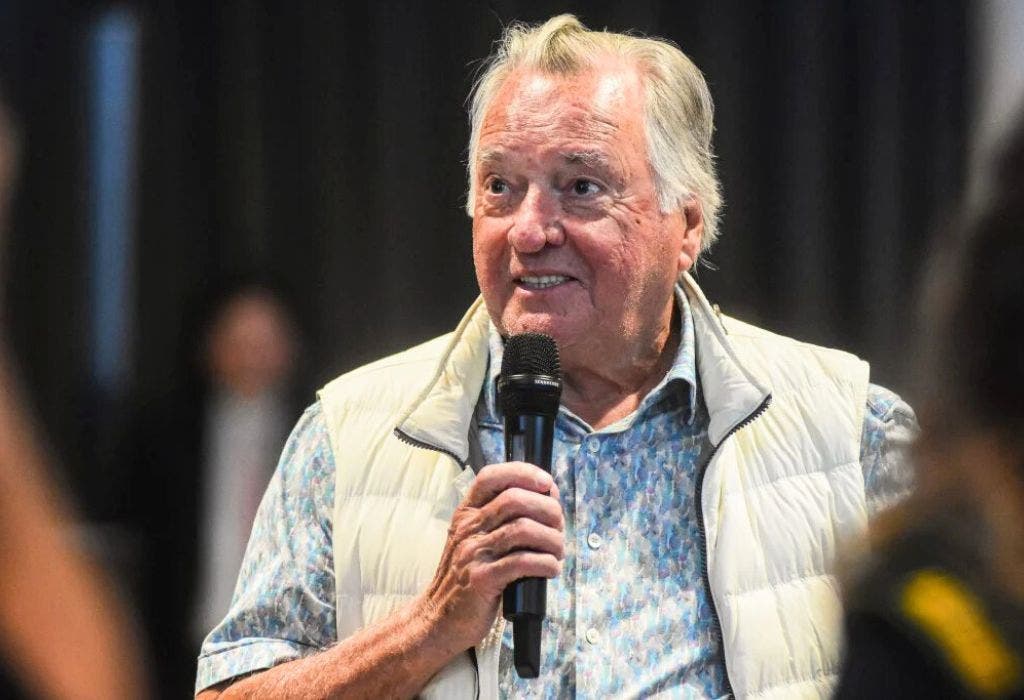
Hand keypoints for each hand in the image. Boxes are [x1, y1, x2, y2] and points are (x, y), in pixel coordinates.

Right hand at [417, 461, 563, 651]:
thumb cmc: (464, 579)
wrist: (437, 619)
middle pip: (515, 500)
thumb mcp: (473, 540)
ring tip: (558, 552)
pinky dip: (546, 564)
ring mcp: (474, 553)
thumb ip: (499, 520)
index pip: (491, 477)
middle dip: (548, 510)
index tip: (548, 485)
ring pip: (523, 529)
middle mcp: (468, 529)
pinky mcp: (482, 580)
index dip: (523, 473)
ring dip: (552, 540)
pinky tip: (550, 569)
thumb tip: (545, 500)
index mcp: (466, 514)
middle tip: (559, 528)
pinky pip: (523, 562)